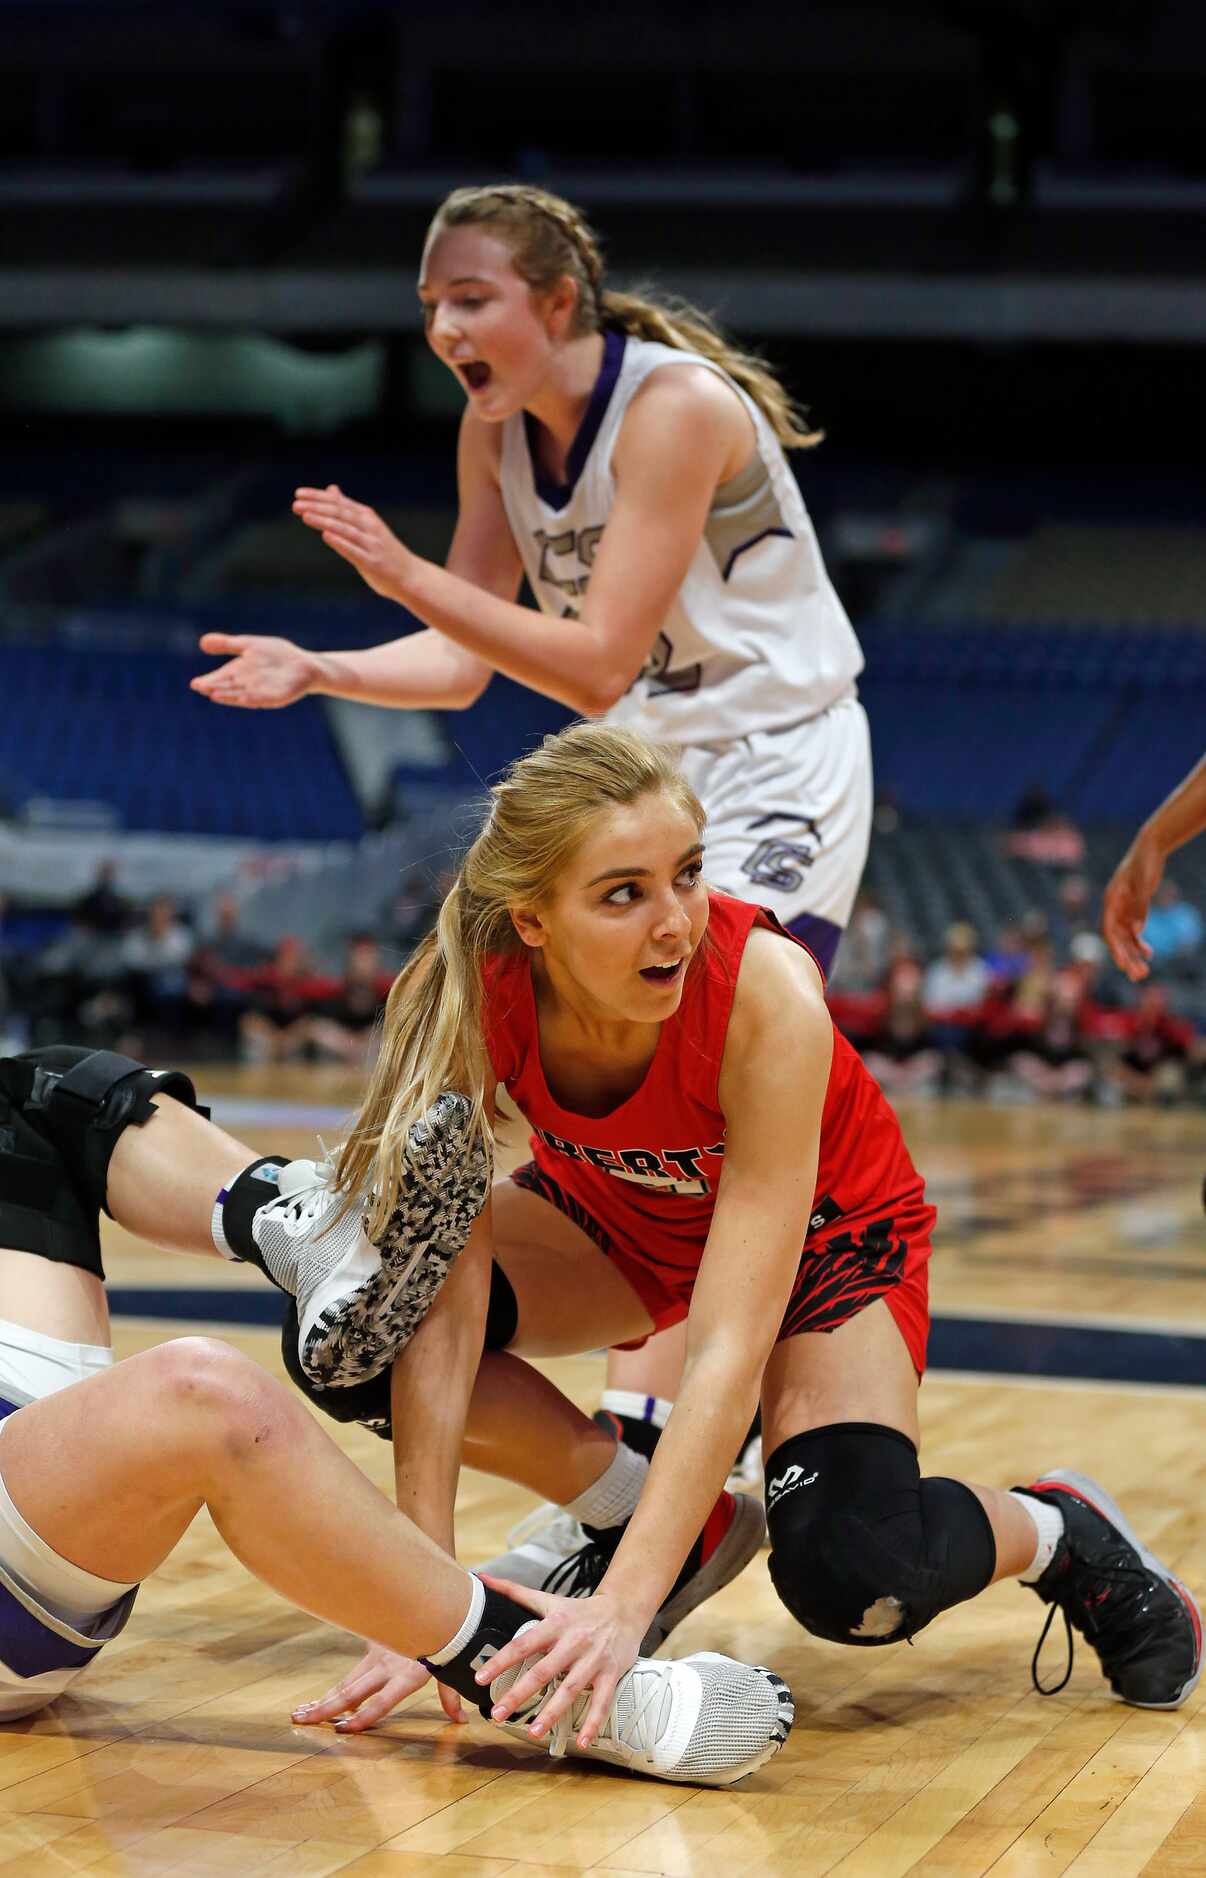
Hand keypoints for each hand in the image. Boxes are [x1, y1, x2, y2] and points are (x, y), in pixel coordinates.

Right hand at [191, 633, 318, 708]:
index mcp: (240, 673)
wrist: (304, 665)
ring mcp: (262, 692)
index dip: (209, 681)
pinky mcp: (278, 696)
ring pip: (242, 695)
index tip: (195, 683)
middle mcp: (248, 685)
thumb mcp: (250, 645)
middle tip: (200, 687)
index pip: (221, 678)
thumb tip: (202, 642)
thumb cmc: (277, 655)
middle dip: (215, 688)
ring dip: (229, 696)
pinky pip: (264, 699)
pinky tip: (244, 697)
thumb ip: (228, 644)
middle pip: (229, 687)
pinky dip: (254, 698)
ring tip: (214, 695)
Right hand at [291, 1642, 464, 1732]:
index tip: (343, 1729)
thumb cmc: (448, 1629)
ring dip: (323, 1700)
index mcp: (408, 1672)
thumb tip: (461, 1720)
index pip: (382, 1700)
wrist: (433, 1586)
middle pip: (351, 1691)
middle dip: (326, 1708)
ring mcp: (376, 1653)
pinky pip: (352, 1672)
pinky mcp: (372, 1643)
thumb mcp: (452, 1664)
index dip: (364, 1716)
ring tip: (300, 1714)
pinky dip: (335, 1689)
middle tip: (301, 1721)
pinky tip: (317, 1701)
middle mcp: (387, 1664)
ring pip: (346, 1682)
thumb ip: (450, 1694)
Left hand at [293, 483, 412, 600]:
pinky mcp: (372, 563)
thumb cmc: (385, 551)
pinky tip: (326, 536)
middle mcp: (370, 527)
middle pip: (340, 513)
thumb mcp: (367, 525)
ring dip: (324, 521)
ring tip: (305, 516)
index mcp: (367, 516)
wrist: (411, 576)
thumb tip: (331, 489)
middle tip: (295, 504)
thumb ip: (347, 509)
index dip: (318, 497)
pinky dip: (340, 542)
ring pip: (345, 529)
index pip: (339, 502)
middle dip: (317, 507)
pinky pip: (354, 551)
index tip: (298, 494)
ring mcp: (372, 544)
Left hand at [477, 1575, 646, 1750]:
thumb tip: (484, 1578)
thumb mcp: (549, 1599)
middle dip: (519, 1694)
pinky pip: (602, 1701)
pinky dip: (592, 1722)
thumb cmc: (581, 1610)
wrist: (624, 1609)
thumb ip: (515, 1592)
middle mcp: (574, 1642)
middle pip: (543, 1670)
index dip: (501, 1661)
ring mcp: (593, 1659)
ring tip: (533, 1732)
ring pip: (571, 1689)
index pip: (523, 1644)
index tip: (480, 1679)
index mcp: (555, 1624)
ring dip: (552, 1712)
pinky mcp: (611, 1673)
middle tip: (498, 1714)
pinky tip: (581, 1741)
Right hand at [1102, 836, 1162, 980]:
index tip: (1122, 965)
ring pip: (1126, 939)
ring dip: (1133, 956)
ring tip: (1143, 973)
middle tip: (1137, 976)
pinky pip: (1135, 932)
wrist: (1149, 848)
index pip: (1109, 930)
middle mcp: (1114, 908)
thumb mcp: (1143, 883)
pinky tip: (1149, 955)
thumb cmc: (1143, 862)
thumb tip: (1137, 932)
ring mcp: (1123, 910)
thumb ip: (1139, 906)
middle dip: (1126, 958)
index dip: (1115, 949)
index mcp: (1111, 900)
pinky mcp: (1134, 910)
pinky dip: (1141, 944)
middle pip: (1117, 939)